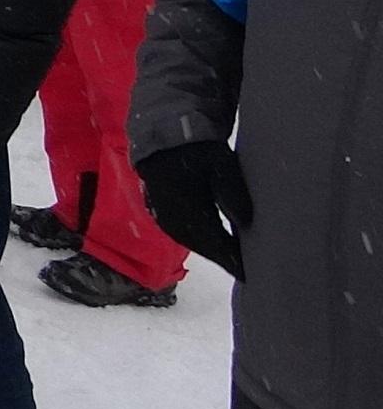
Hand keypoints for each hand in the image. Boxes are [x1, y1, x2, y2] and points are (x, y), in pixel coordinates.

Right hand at [137, 140, 250, 278]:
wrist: (164, 136)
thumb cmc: (196, 149)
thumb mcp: (221, 165)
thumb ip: (233, 192)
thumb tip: (246, 223)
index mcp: (187, 207)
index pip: (213, 241)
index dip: (231, 258)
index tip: (249, 272)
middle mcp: (172, 217)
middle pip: (201, 246)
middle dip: (222, 258)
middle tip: (244, 269)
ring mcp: (163, 215)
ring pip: (190, 242)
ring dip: (210, 251)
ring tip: (230, 259)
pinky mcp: (160, 211)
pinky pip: (181, 234)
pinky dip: (198, 241)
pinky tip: (210, 242)